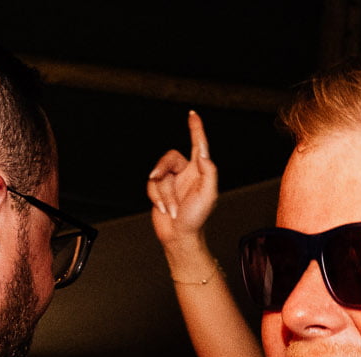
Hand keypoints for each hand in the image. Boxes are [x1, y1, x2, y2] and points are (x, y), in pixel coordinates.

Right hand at [148, 110, 218, 252]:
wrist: (179, 237)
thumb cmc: (196, 219)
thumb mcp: (209, 195)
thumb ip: (209, 171)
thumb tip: (203, 152)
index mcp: (199, 171)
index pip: (198, 145)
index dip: (196, 129)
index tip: (192, 115)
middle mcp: (184, 173)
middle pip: (168, 158)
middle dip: (162, 169)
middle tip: (158, 179)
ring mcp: (171, 182)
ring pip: (158, 175)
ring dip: (163, 193)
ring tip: (171, 208)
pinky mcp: (159, 191)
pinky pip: (151, 186)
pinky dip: (157, 198)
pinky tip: (164, 209)